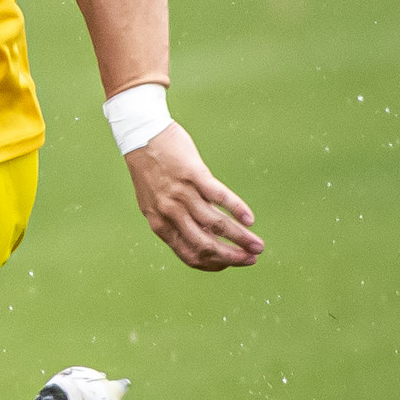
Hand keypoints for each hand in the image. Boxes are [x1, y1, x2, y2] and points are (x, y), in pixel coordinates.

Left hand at [125, 124, 262, 269]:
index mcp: (159, 223)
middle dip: (232, 256)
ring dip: (241, 237)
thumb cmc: (150, 170)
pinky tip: (250, 219)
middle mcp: (169, 212)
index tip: (231, 264)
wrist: (140, 135)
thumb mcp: (155, 202)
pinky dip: (237, 209)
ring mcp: (181, 193)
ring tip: (259, 245)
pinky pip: (219, 196)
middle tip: (252, 259)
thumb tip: (207, 238)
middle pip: (205, 245)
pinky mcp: (193, 174)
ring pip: (216, 224)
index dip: (213, 264)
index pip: (189, 254)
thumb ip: (175, 220)